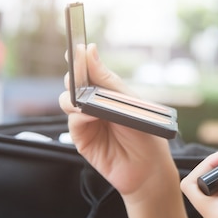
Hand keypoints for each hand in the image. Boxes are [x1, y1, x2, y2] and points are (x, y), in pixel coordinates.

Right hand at [59, 44, 177, 196]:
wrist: (150, 168)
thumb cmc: (146, 133)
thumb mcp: (129, 102)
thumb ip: (107, 80)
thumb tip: (89, 50)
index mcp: (108, 92)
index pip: (89, 71)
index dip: (80, 59)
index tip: (76, 48)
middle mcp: (94, 105)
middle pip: (74, 84)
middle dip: (73, 76)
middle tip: (78, 72)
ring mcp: (86, 121)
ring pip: (67, 101)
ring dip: (74, 96)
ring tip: (86, 98)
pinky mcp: (82, 139)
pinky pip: (73, 122)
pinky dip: (80, 115)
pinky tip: (90, 114)